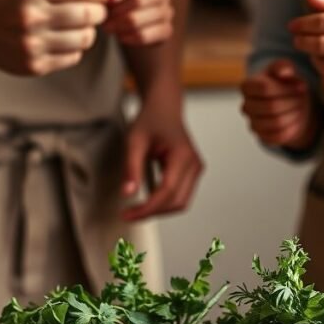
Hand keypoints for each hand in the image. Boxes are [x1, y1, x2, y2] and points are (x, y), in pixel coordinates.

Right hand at [0, 0, 109, 76]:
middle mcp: (30, 16)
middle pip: (87, 14)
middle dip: (100, 10)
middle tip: (96, 8)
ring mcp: (32, 44)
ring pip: (84, 38)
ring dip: (90, 30)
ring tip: (80, 23)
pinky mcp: (34, 65)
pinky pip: (73, 57)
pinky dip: (76, 47)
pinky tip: (64, 37)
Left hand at [103, 0, 173, 46]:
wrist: (132, 10)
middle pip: (140, 0)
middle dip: (118, 10)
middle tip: (102, 16)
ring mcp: (167, 10)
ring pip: (140, 20)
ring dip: (120, 25)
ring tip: (107, 26)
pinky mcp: (166, 29)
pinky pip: (145, 36)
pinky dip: (129, 37)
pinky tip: (119, 36)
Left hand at [121, 99, 202, 220]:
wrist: (164, 109)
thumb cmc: (151, 120)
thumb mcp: (134, 141)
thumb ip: (131, 168)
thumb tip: (128, 194)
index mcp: (182, 156)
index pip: (167, 191)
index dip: (147, 207)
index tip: (128, 214)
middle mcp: (194, 164)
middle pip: (176, 202)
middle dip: (152, 212)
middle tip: (129, 214)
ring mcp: (196, 170)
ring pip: (180, 203)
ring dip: (159, 210)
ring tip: (137, 210)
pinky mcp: (192, 173)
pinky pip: (181, 196)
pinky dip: (164, 203)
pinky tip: (147, 201)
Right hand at [240, 59, 318, 149]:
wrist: (290, 104)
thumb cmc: (285, 83)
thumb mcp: (285, 70)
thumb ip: (283, 66)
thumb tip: (285, 71)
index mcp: (246, 86)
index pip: (264, 88)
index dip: (286, 88)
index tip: (300, 85)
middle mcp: (246, 106)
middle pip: (272, 107)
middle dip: (293, 102)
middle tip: (302, 97)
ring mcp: (253, 123)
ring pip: (277, 123)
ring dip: (294, 115)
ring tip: (300, 107)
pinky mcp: (262, 137)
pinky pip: (279, 136)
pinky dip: (292, 128)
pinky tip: (296, 119)